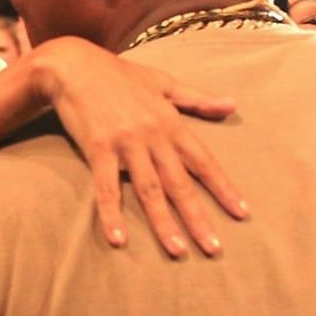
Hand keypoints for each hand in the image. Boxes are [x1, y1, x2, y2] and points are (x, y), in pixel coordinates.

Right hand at [27, 38, 246, 257]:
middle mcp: (153, 136)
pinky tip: (118, 239)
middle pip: (180, 183)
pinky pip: (106, 188)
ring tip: (177, 250)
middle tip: (214, 248)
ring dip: (163, 223)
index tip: (241, 213)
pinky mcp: (98, 150)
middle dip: (198, 217)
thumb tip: (233, 105)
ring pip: (149, 190)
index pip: (204, 161)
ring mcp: (125, 144)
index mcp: (171, 122)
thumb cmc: (120, 75)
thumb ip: (198, 99)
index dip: (223, 188)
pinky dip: (112, 214)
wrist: (74, 65)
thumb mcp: (164, 83)